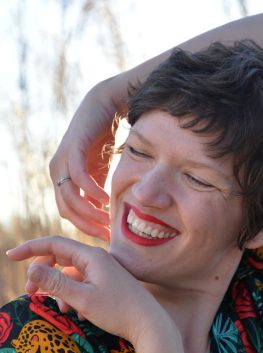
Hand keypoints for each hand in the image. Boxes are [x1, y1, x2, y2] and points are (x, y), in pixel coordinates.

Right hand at [7, 236, 170, 343]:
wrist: (148, 322)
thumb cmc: (117, 309)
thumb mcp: (82, 298)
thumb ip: (56, 282)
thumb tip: (32, 268)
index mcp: (91, 256)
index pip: (54, 244)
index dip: (31, 248)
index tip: (10, 257)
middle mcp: (97, 258)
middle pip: (61, 258)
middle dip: (44, 274)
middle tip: (31, 294)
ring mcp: (103, 270)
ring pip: (71, 274)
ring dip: (60, 289)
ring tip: (61, 310)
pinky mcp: (107, 282)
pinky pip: (83, 283)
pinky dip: (74, 295)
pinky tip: (77, 313)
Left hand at [50, 86, 117, 240]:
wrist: (104, 107)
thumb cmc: (102, 140)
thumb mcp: (99, 172)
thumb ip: (95, 191)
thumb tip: (99, 212)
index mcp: (62, 180)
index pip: (69, 213)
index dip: (85, 227)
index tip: (104, 236)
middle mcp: (56, 173)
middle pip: (66, 210)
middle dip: (87, 225)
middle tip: (106, 235)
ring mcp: (61, 162)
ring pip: (70, 197)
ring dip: (90, 213)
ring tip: (108, 220)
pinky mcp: (72, 150)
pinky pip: (79, 178)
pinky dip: (92, 192)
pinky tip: (106, 200)